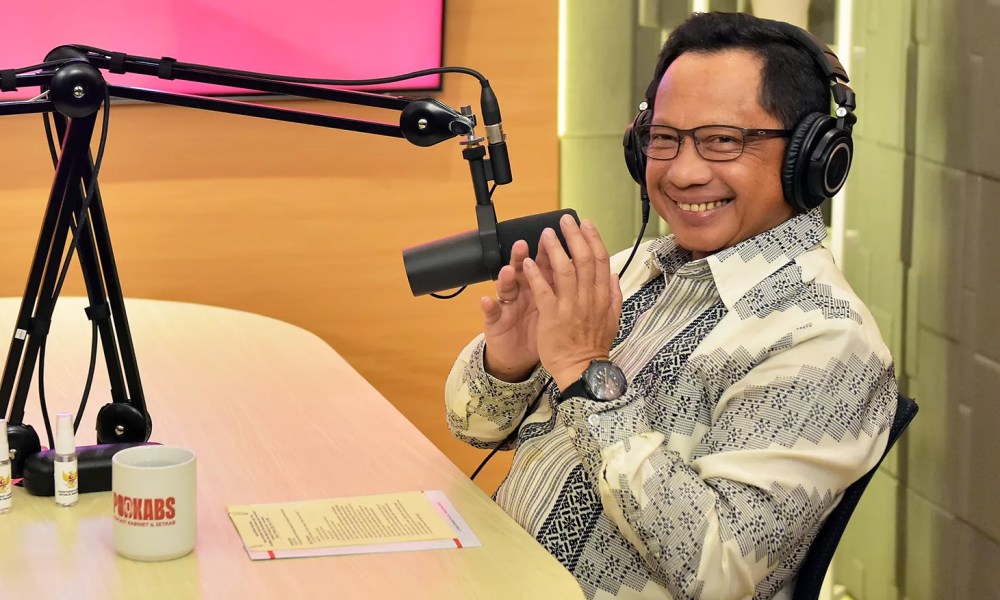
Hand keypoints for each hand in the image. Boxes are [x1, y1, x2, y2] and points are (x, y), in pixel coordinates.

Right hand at [479, 239, 553, 381]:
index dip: (548, 251)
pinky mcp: (495, 320)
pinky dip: (488, 306)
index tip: (551, 237)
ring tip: (508, 269)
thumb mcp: (557, 307)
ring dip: (505, 277)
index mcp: (541, 287)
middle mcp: (522, 291)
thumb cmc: (541, 329)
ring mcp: (508, 304)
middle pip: (521, 269)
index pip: (544, 264)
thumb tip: (587, 267)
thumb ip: (567, 286)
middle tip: (523, 244)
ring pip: (505, 286)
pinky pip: (491, 312)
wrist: (520, 355)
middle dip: (522, 257)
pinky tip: (486, 300)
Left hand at [521, 215, 622, 389]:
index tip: (586, 224)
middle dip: (574, 236)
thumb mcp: (612, 319)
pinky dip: (536, 276)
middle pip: (583, 259)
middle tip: (565, 220)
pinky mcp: (552, 317)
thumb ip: (613, 295)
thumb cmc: (594, 345)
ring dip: (555, 249)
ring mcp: (570, 306)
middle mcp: (588, 298)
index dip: (593, 239)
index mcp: (601, 296)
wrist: (582, 369)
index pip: (600, 260)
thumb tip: (613, 275)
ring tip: (547, 234)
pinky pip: (543, 291)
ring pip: (564, 270)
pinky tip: (528, 263)